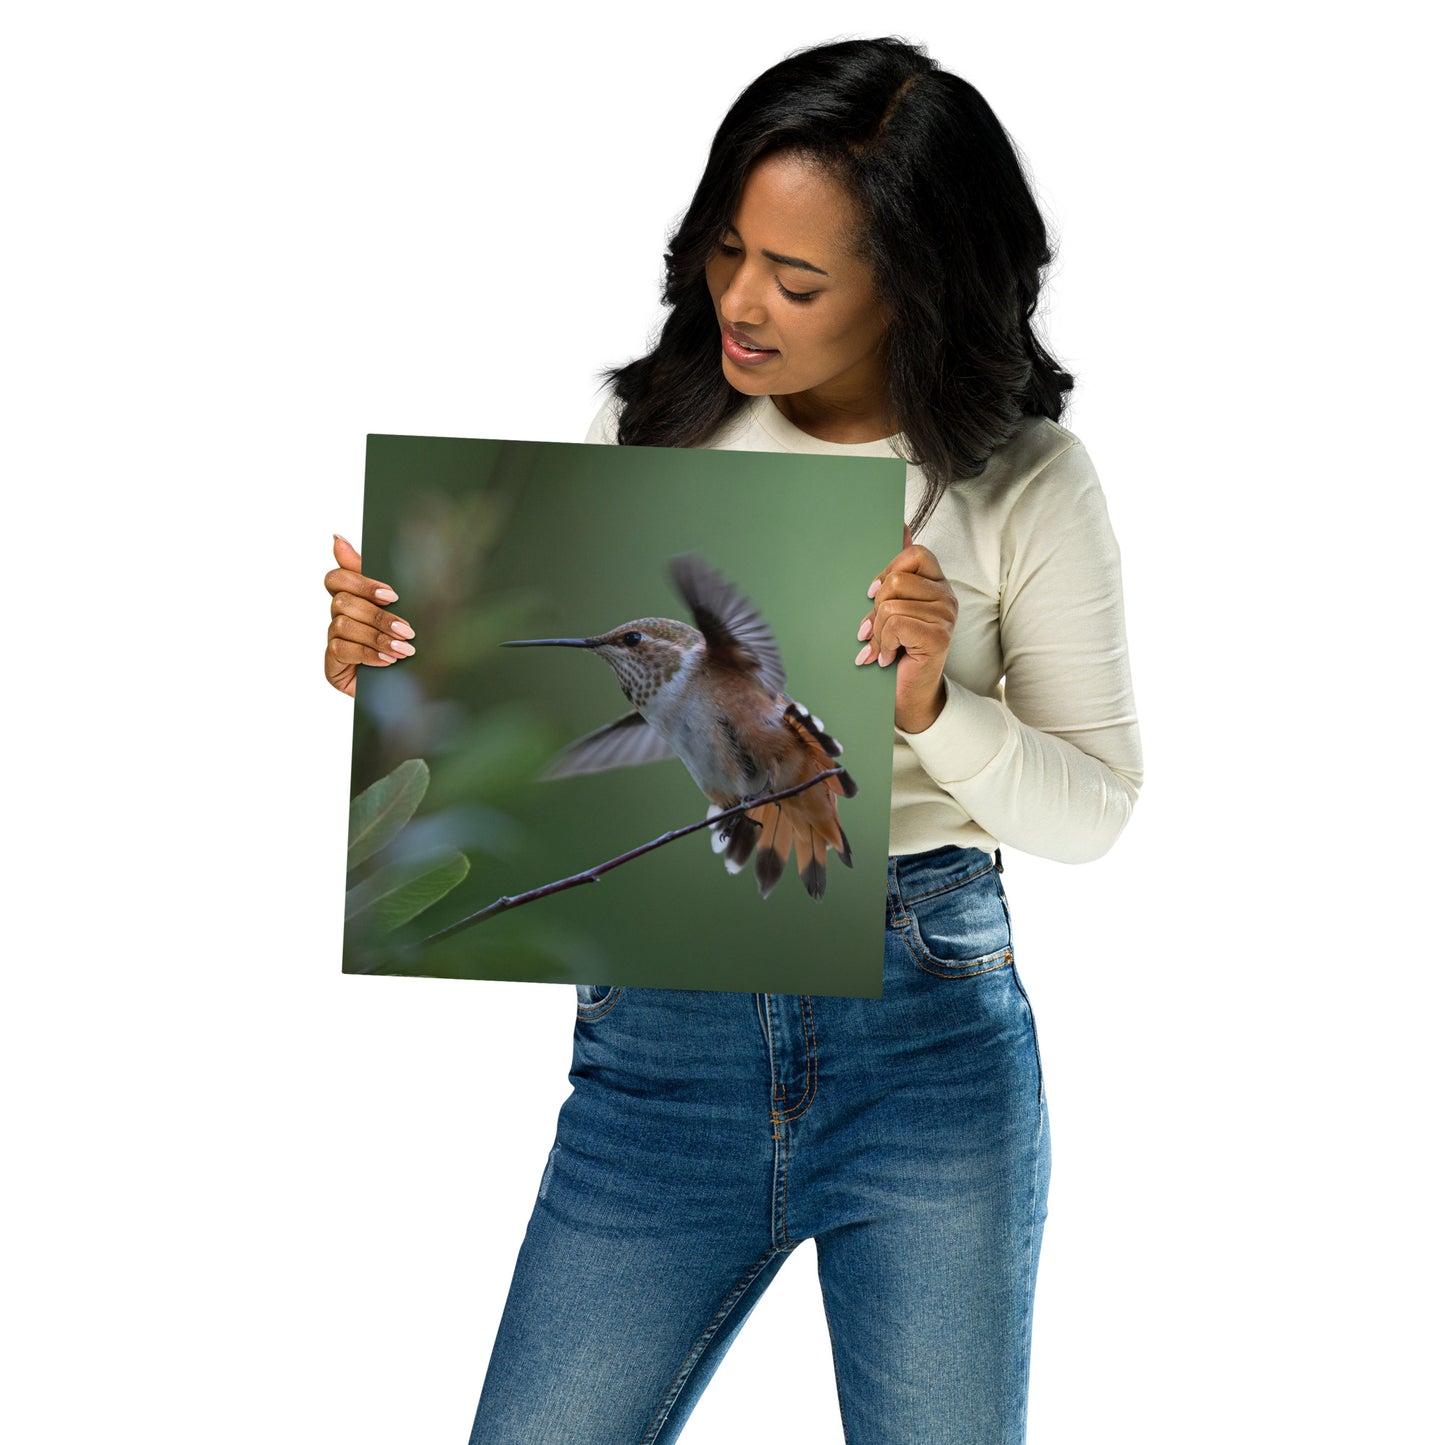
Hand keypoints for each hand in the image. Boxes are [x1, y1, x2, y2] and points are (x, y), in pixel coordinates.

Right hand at [324, 535, 415, 697]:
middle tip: (407, 629)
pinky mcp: (332, 664)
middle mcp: (338, 617)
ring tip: (404, 650)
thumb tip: (338, 537)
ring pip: (343, 625)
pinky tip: (388, 661)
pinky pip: (342, 650)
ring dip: (377, 637)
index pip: (337, 578)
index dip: (361, 582)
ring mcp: (333, 640)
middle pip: (342, 601)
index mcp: (353, 599)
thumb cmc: (403, 644)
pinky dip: (369, 654)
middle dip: (378, 616)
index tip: (392, 595)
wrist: (407, 690)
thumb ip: (376, 578)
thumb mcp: (401, 610)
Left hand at [855, 524, 957, 733]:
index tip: (873, 595)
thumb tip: (901, 526)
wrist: (908, 695)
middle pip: (897, 579)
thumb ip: (897, 571)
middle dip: (876, 607)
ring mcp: (946, 616)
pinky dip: (883, 643)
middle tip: (873, 630)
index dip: (888, 571)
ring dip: (877, 631)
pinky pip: (896, 623)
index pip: (915, 553)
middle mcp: (947, 596)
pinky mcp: (939, 636)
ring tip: (880, 648)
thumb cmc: (898, 650)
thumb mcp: (892, 607)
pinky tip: (887, 657)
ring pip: (892, 604)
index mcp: (936, 584)